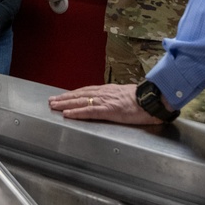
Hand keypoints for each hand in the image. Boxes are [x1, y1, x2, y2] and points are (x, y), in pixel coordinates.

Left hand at [47, 84, 162, 124]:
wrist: (153, 99)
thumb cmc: (143, 100)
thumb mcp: (127, 96)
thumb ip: (116, 98)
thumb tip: (111, 101)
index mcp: (109, 90)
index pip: (86, 91)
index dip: (73, 94)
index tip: (62, 96)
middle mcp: (104, 93)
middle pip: (80, 94)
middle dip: (64, 98)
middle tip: (51, 101)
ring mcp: (105, 101)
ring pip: (81, 101)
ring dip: (66, 104)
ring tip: (54, 106)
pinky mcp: (109, 110)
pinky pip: (89, 111)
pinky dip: (77, 112)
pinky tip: (68, 114)